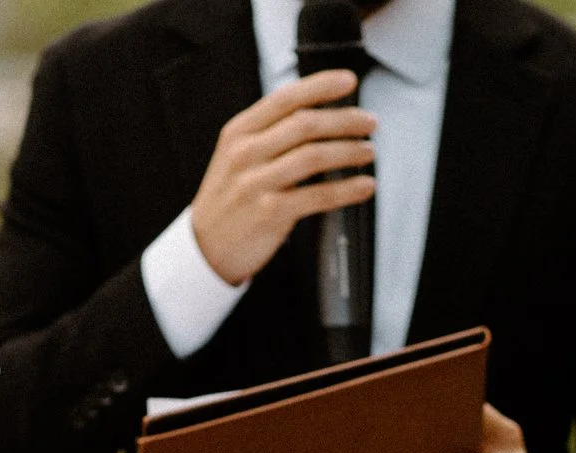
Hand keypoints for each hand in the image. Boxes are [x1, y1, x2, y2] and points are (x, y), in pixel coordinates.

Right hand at [191, 71, 377, 285]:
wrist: (205, 248)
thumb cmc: (230, 199)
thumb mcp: (236, 156)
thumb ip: (268, 134)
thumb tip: (318, 114)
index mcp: (239, 132)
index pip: (285, 99)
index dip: (320, 86)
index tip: (348, 80)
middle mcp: (245, 153)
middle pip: (305, 125)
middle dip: (345, 120)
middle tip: (370, 122)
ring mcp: (256, 183)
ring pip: (314, 156)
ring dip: (349, 152)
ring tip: (369, 152)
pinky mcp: (269, 213)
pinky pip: (318, 196)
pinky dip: (347, 189)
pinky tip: (364, 186)